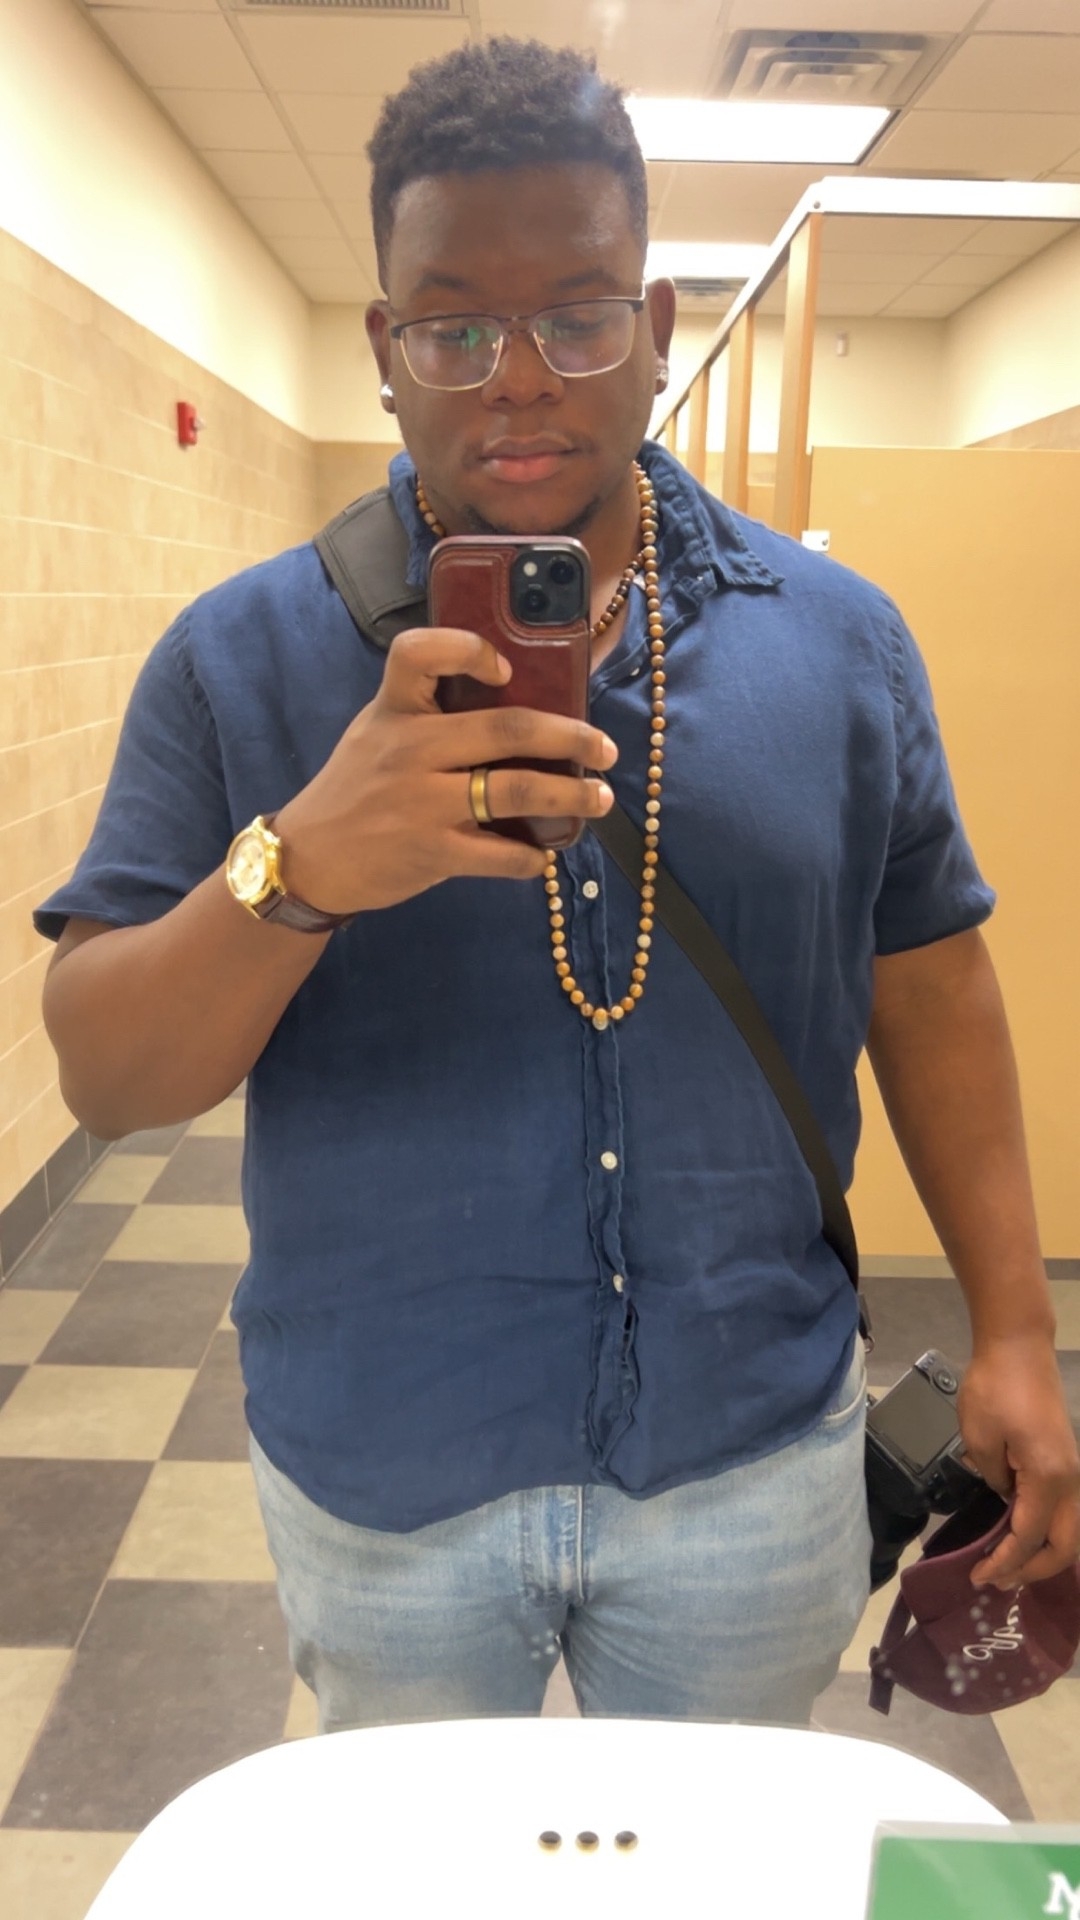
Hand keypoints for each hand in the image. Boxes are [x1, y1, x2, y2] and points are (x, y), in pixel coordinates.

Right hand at [272, 627, 617, 913]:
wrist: (308, 858)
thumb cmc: (355, 789)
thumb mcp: (377, 732)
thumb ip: (427, 712)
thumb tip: (516, 701)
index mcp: (395, 709)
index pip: (419, 653)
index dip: (468, 649)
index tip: (509, 668)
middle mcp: (408, 749)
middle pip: (504, 729)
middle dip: (569, 737)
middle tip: (605, 749)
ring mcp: (420, 802)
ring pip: (515, 791)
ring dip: (569, 795)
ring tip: (600, 798)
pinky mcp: (430, 852)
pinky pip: (499, 854)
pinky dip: (532, 857)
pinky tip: (545, 855)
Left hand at [958, 1334, 1079, 1587]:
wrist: (1019, 1346)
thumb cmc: (994, 1388)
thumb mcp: (980, 1438)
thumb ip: (993, 1479)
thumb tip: (1004, 1498)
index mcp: (1049, 1479)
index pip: (1030, 1538)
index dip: (1005, 1563)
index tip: (978, 1577)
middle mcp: (1070, 1481)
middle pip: (1065, 1547)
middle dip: (1031, 1571)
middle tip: (996, 1581)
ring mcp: (1073, 1471)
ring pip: (1071, 1532)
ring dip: (1043, 1555)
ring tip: (1008, 1566)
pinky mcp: (1065, 1462)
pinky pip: (1064, 1513)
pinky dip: (1047, 1533)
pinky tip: (1021, 1535)